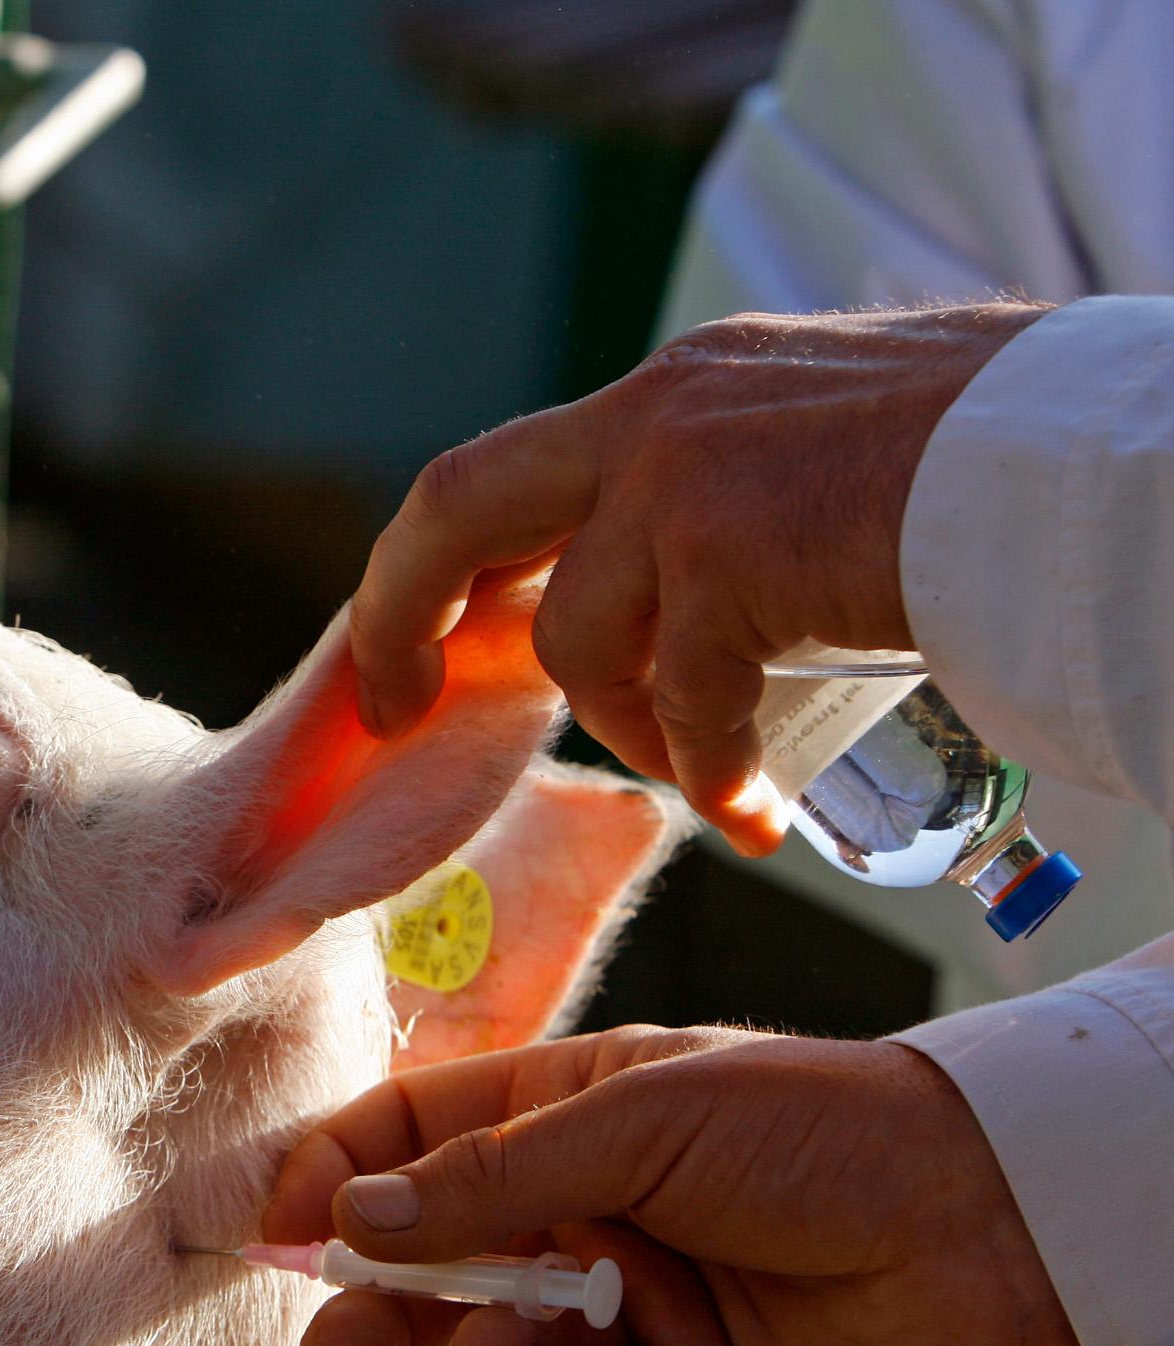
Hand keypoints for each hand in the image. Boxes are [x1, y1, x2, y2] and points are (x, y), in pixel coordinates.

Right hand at [262, 1025, 1078, 1345]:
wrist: (979, 1215)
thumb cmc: (810, 1124)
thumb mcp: (635, 1119)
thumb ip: (490, 1176)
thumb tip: (351, 1212)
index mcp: (562, 1116)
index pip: (413, 1141)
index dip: (337, 1176)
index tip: (274, 1222)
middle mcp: (584, 1211)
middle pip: (439, 1258)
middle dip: (378, 1299)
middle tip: (325, 1343)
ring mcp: (631, 1305)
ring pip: (504, 1345)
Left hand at [345, 303, 1047, 853]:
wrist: (1096, 459)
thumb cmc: (997, 464)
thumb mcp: (819, 446)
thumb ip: (725, 493)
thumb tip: (672, 586)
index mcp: (676, 391)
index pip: (505, 471)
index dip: (435, 563)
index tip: (417, 643)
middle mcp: (660, 414)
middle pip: (455, 507)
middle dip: (399, 613)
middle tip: (396, 707)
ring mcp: (687, 476)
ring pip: (580, 643)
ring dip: (638, 733)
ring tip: (721, 776)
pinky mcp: (732, 549)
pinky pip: (684, 700)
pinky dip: (711, 770)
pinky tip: (758, 809)